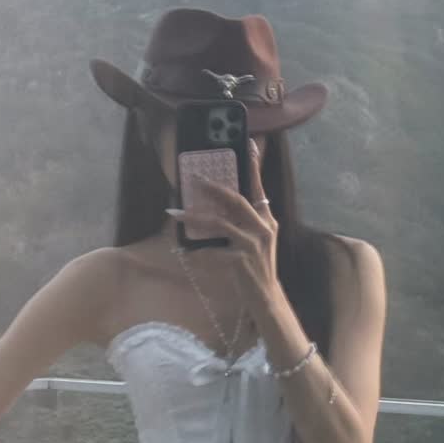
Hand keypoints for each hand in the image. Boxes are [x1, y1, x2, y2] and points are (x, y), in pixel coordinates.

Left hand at [179, 139, 279, 313]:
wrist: (266, 298)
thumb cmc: (255, 267)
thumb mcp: (254, 240)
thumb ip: (242, 222)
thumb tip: (218, 204)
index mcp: (266, 220)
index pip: (259, 188)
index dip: (254, 167)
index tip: (250, 145)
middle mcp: (263, 228)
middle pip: (236, 200)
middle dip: (214, 187)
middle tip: (195, 177)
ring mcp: (253, 244)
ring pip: (220, 223)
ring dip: (196, 217)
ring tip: (177, 213)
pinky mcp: (243, 261)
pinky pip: (214, 252)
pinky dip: (199, 252)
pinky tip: (187, 253)